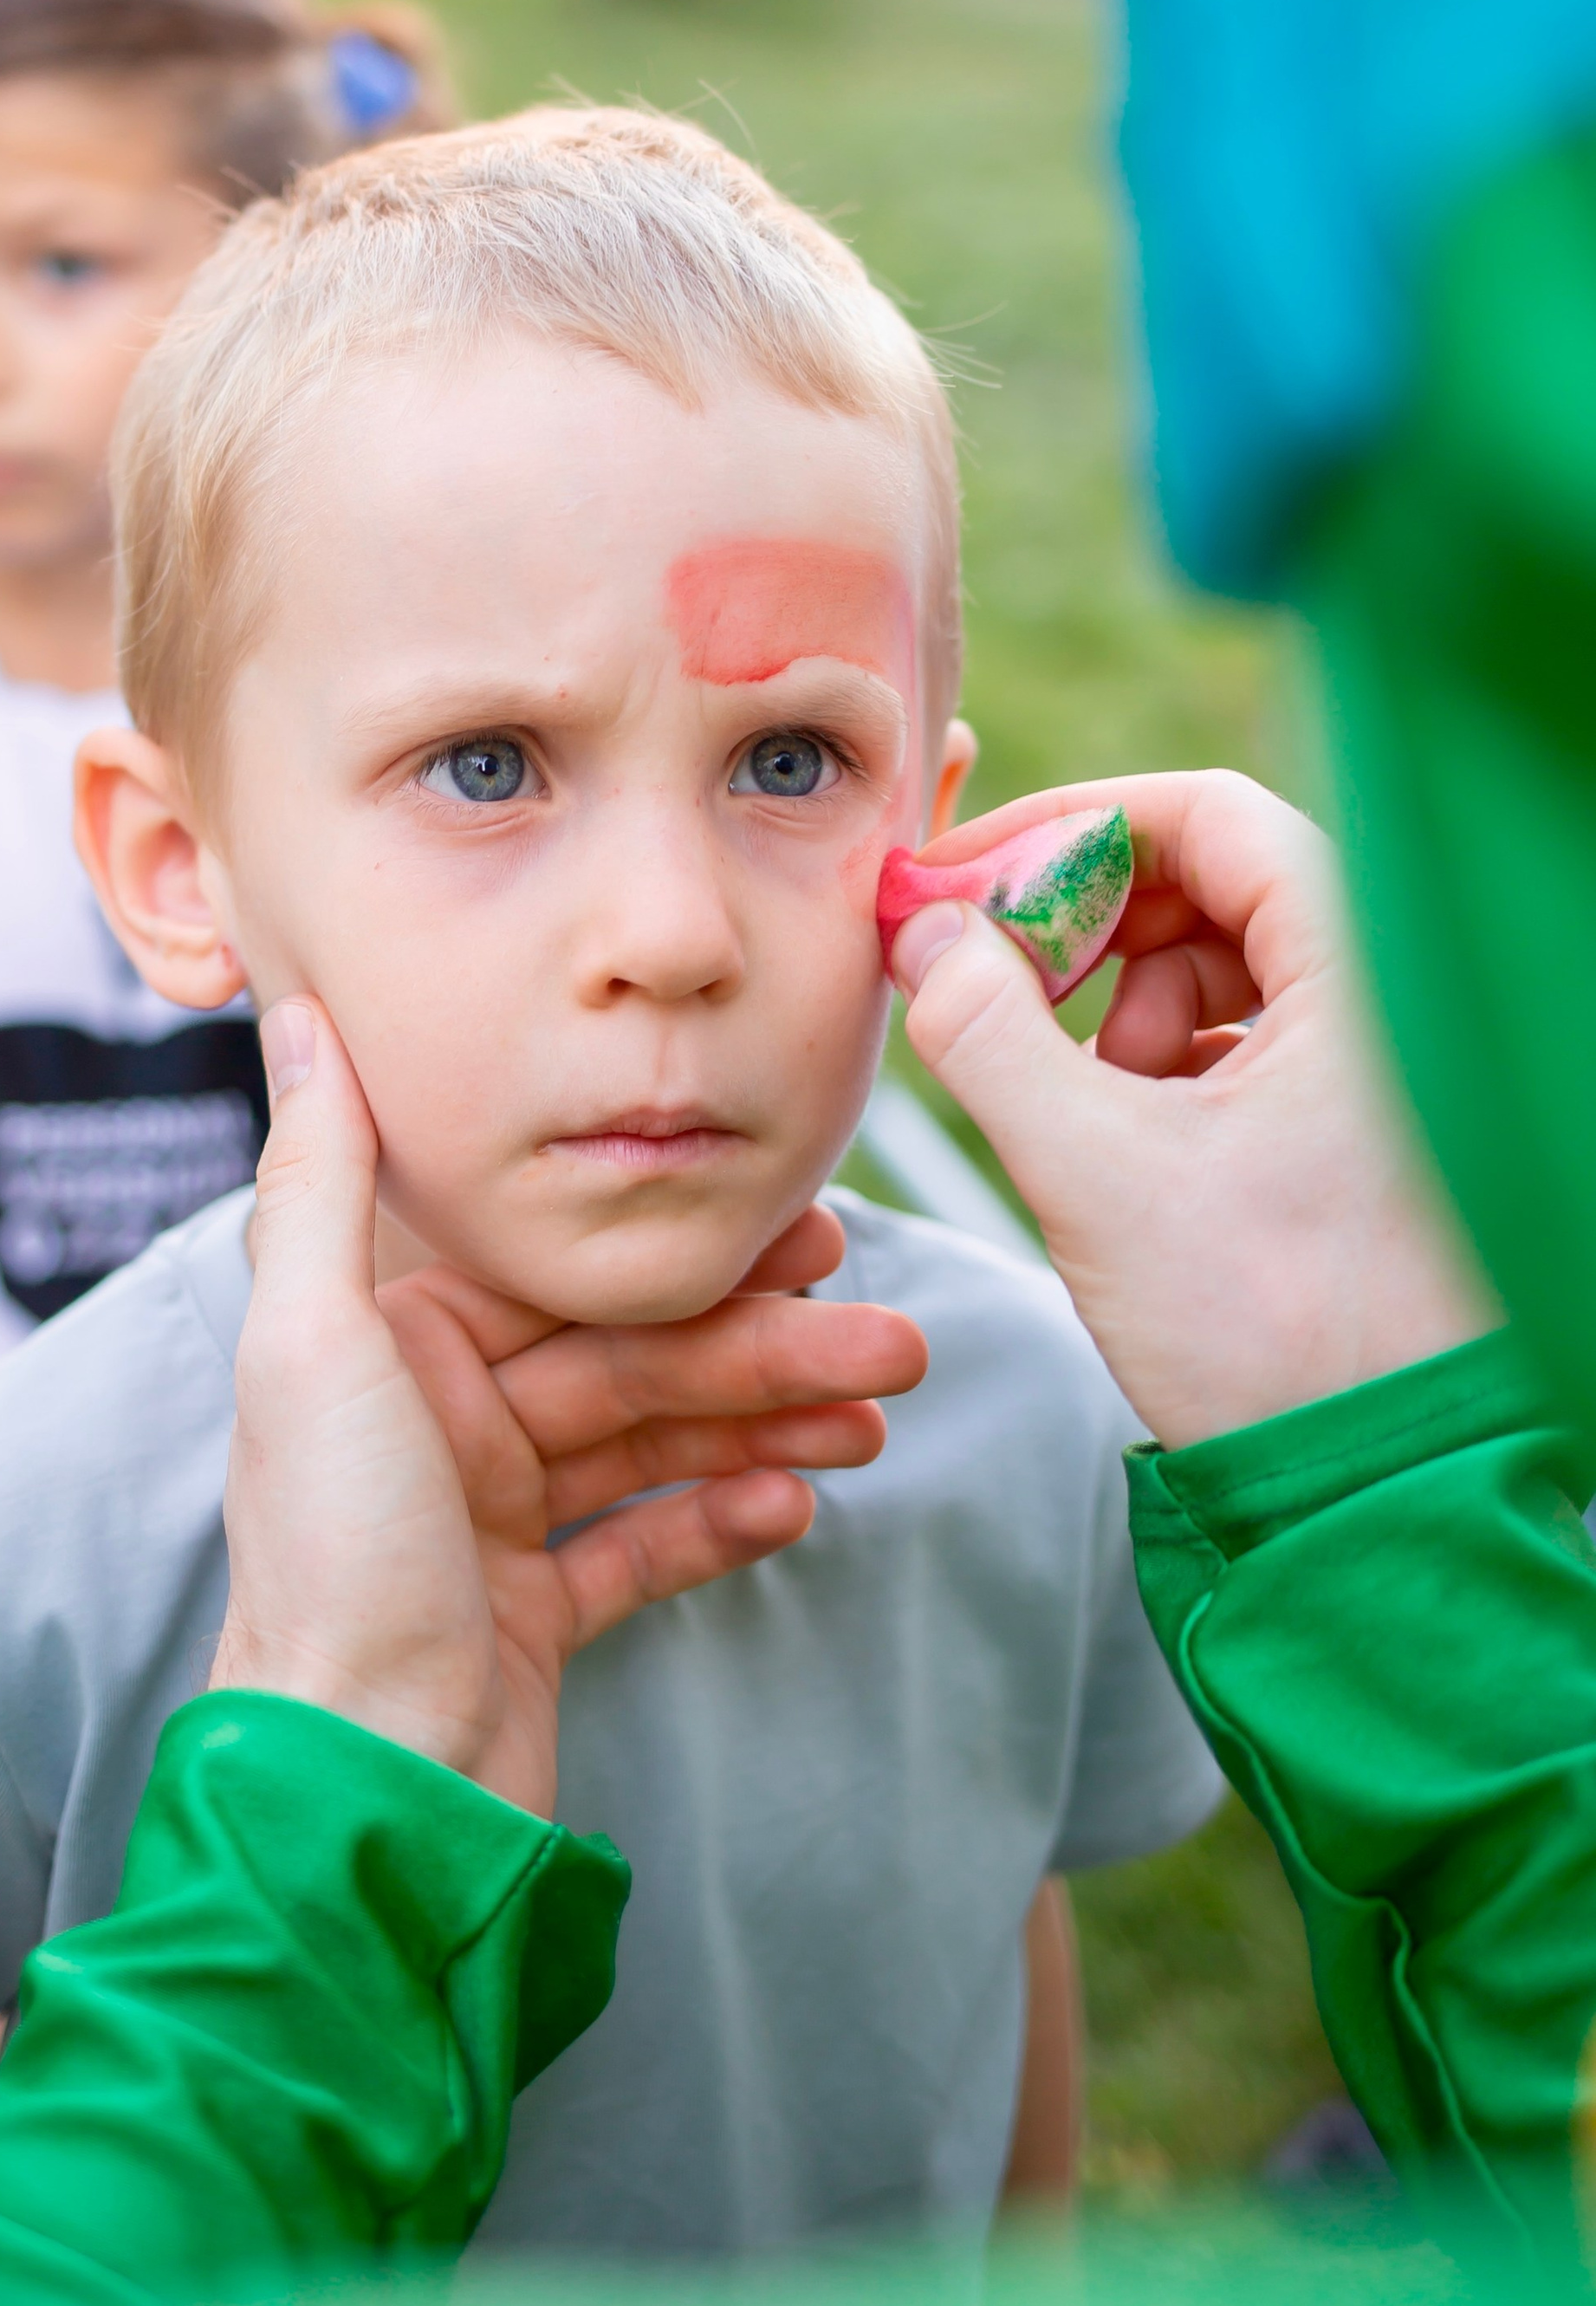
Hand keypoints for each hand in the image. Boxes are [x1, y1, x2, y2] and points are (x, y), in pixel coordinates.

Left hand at [214, 998, 923, 1814]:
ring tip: (880, 1417)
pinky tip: (800, 1507)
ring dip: (768, 1428)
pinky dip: (720, 1521)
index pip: (568, 1275)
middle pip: (625, 1359)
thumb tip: (302, 1016)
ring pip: (651, 1445)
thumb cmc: (334, 1567)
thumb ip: (319, 1179)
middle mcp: (432, 1422)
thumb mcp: (315, 1346)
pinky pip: (642, 1547)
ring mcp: (482, 1527)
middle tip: (893, 1338)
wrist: (357, 1797)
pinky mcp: (528, 1621)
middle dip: (762, 1347)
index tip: (812, 1224)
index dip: (693, 1254)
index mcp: (387, 1347)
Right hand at [889, 771, 1495, 1448]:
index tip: (967, 874)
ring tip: (1074, 1105)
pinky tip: (1115, 1139)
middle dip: (1080, 925)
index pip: (1211, 814)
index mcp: (1360, 976)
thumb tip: (920, 931)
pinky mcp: (1349, 1130)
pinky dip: (1154, 1066)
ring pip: (1217, 965)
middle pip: (1211, 882)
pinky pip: (1237, 1041)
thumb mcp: (1094, 1172)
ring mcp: (1375, 1067)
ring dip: (1114, 1009)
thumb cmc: (1264, 1334)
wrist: (1365, 1492)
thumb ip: (986, 1033)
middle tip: (983, 977)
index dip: (1072, 825)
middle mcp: (1384, 1002)